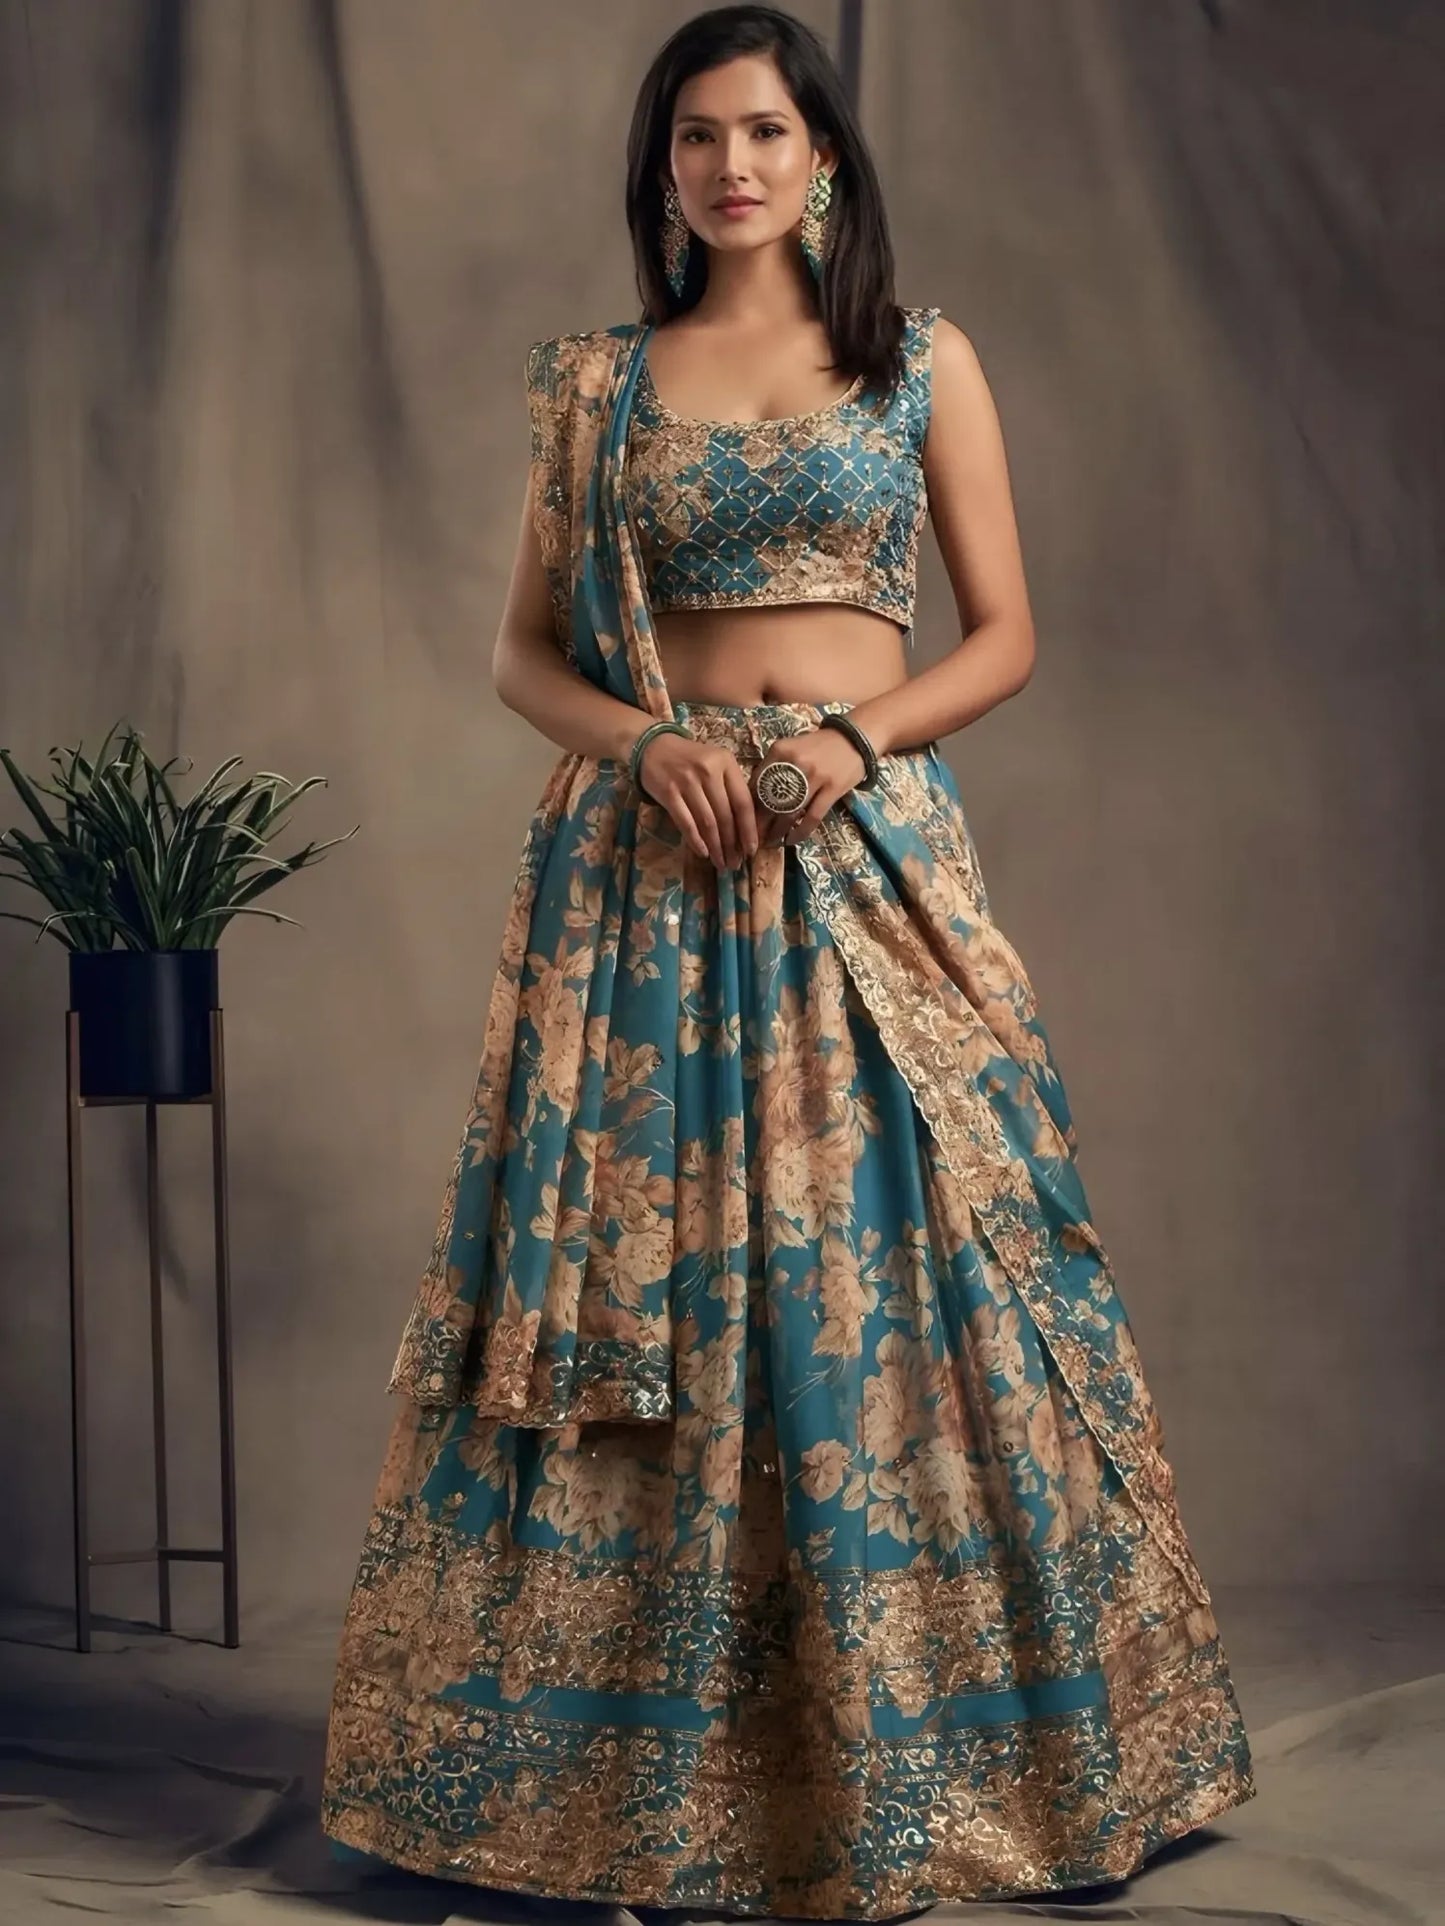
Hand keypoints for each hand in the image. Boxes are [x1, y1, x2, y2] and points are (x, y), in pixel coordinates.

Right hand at [636, 731, 758, 868]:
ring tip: (721, 862)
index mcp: (725, 762)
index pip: (743, 802)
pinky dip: (695, 840)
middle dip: (732, 844)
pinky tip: (703, 852)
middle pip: (725, 816)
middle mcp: (708, 771)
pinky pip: (686, 822)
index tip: (751, 850)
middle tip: (735, 863)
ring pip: (707, 822)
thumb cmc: (690, 759)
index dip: (749, 829)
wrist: (653, 747)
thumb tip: (745, 829)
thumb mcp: (715, 764)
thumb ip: (730, 788)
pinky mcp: (668, 792)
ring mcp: (686, 781)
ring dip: (716, 847)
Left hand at [754, 728, 867, 845]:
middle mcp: (795, 762)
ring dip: (776, 832)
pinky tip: (791, 839)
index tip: (742, 822)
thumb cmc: (818, 747)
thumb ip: (773, 769)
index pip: (756, 784)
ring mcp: (815, 776)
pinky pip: (812, 817)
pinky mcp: (833, 789)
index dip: (747, 807)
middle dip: (758, 824)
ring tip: (770, 842)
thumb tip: (753, 798)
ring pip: (789, 812)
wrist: (853, 739)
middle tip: (752, 839)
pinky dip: (800, 832)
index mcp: (779, 752)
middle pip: (770, 801)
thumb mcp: (790, 749)